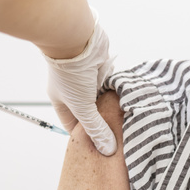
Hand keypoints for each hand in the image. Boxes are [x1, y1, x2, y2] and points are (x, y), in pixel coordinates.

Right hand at [44, 16, 116, 155]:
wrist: (77, 40)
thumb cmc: (71, 73)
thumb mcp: (83, 107)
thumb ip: (96, 128)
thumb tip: (107, 149)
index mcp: (62, 102)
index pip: (74, 125)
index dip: (86, 136)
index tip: (102, 146)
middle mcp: (73, 91)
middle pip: (90, 113)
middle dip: (102, 122)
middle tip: (118, 137)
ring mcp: (87, 79)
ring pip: (102, 99)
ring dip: (111, 106)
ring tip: (126, 122)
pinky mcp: (100, 69)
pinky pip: (110, 85)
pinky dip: (116, 91)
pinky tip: (127, 101)